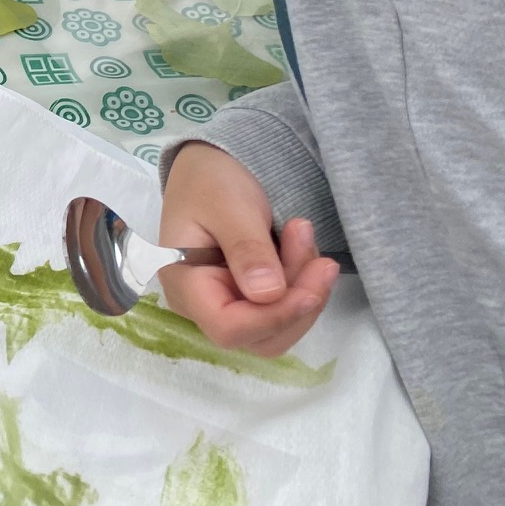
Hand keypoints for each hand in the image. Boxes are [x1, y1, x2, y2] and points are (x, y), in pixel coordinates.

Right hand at [159, 141, 339, 356]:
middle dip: (298, 303)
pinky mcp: (250, 300)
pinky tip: (300, 244)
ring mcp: (227, 305)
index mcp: (184, 285)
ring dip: (305, 289)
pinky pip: (285, 308)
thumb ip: (246, 249)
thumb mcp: (228, 207)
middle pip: (260, 336)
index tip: (308, 292)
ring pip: (280, 327)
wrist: (211, 168)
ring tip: (303, 235)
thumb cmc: (209, 182)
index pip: (228, 327)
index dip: (272, 318)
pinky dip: (303, 282)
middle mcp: (202, 306)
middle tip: (320, 258)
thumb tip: (267, 294)